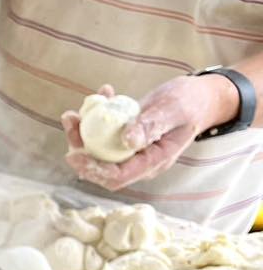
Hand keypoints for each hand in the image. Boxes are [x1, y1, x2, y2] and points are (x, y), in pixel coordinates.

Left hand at [62, 76, 239, 190]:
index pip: (117, 177)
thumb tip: (127, 141)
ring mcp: (129, 148)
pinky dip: (96, 114)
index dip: (92, 170)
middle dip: (79, 148)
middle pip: (101, 165)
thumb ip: (151, 126)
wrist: (199, 96)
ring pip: (97, 148)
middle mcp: (137, 159)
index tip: (73, 154)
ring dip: (81, 131)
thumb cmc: (191, 103)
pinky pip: (103, 131)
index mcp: (152, 162)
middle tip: (69, 122)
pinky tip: (103, 92)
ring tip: (74, 111)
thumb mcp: (173, 111)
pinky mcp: (123, 135)